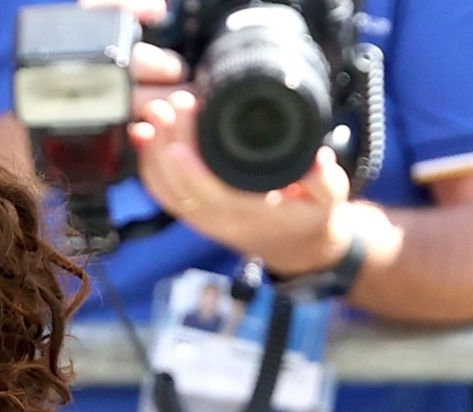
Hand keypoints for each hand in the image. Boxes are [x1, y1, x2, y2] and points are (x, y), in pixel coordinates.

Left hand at [129, 86, 353, 272]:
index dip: (192, 165)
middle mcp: (218, 219)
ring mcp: (202, 217)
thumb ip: (325, 181)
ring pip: (165, 190)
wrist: (296, 246)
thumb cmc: (310, 217)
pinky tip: (143, 135)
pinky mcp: (195, 210)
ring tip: (152, 113)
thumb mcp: (329, 200)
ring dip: (153, 153)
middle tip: (166, 104)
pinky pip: (163, 193)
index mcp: (248, 216)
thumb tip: (318, 160)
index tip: (185, 130)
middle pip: (180, 188)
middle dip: (167, 145)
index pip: (212, 193)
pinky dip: (148, 166)